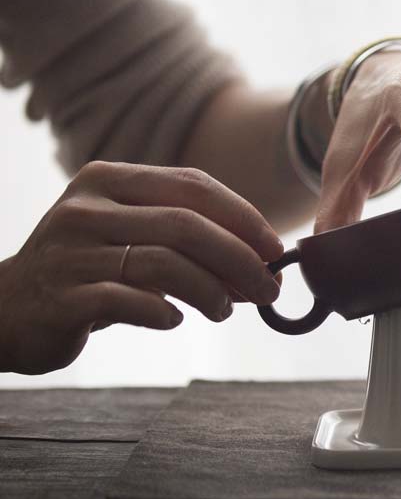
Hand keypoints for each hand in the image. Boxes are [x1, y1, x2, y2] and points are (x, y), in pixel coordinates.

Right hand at [0, 161, 283, 374]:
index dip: (244, 217)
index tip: (276, 250)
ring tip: (226, 309)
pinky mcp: (60, 297)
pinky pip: (127, 301)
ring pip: (163, 263)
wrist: (2, 311)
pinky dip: (163, 311)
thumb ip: (188, 240)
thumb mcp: (131, 236)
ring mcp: (69, 252)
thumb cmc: (86, 270)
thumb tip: (264, 264)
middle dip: (239, 259)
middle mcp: (85, 207)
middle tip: (268, 288)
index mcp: (108, 179)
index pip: (194, 186)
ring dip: (211, 290)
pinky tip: (175, 319)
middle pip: (186, 225)